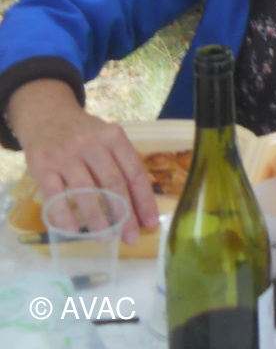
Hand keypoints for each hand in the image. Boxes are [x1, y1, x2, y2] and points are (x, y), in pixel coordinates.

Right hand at [7, 79, 158, 244]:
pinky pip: (56, 196)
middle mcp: (92, 143)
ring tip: (105, 238)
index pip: (134, 172)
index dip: (144, 200)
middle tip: (130, 238)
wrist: (47, 117)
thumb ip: (121, 164)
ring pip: (86, 191)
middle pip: (113, 184)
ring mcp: (66, 155)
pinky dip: (65, 216)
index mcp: (114, 137)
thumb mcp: (108, 139)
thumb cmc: (85, 134)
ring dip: (97, 219)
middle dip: (124, 215)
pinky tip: (74, 232)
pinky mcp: (43, 166)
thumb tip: (139, 206)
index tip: (151, 223)